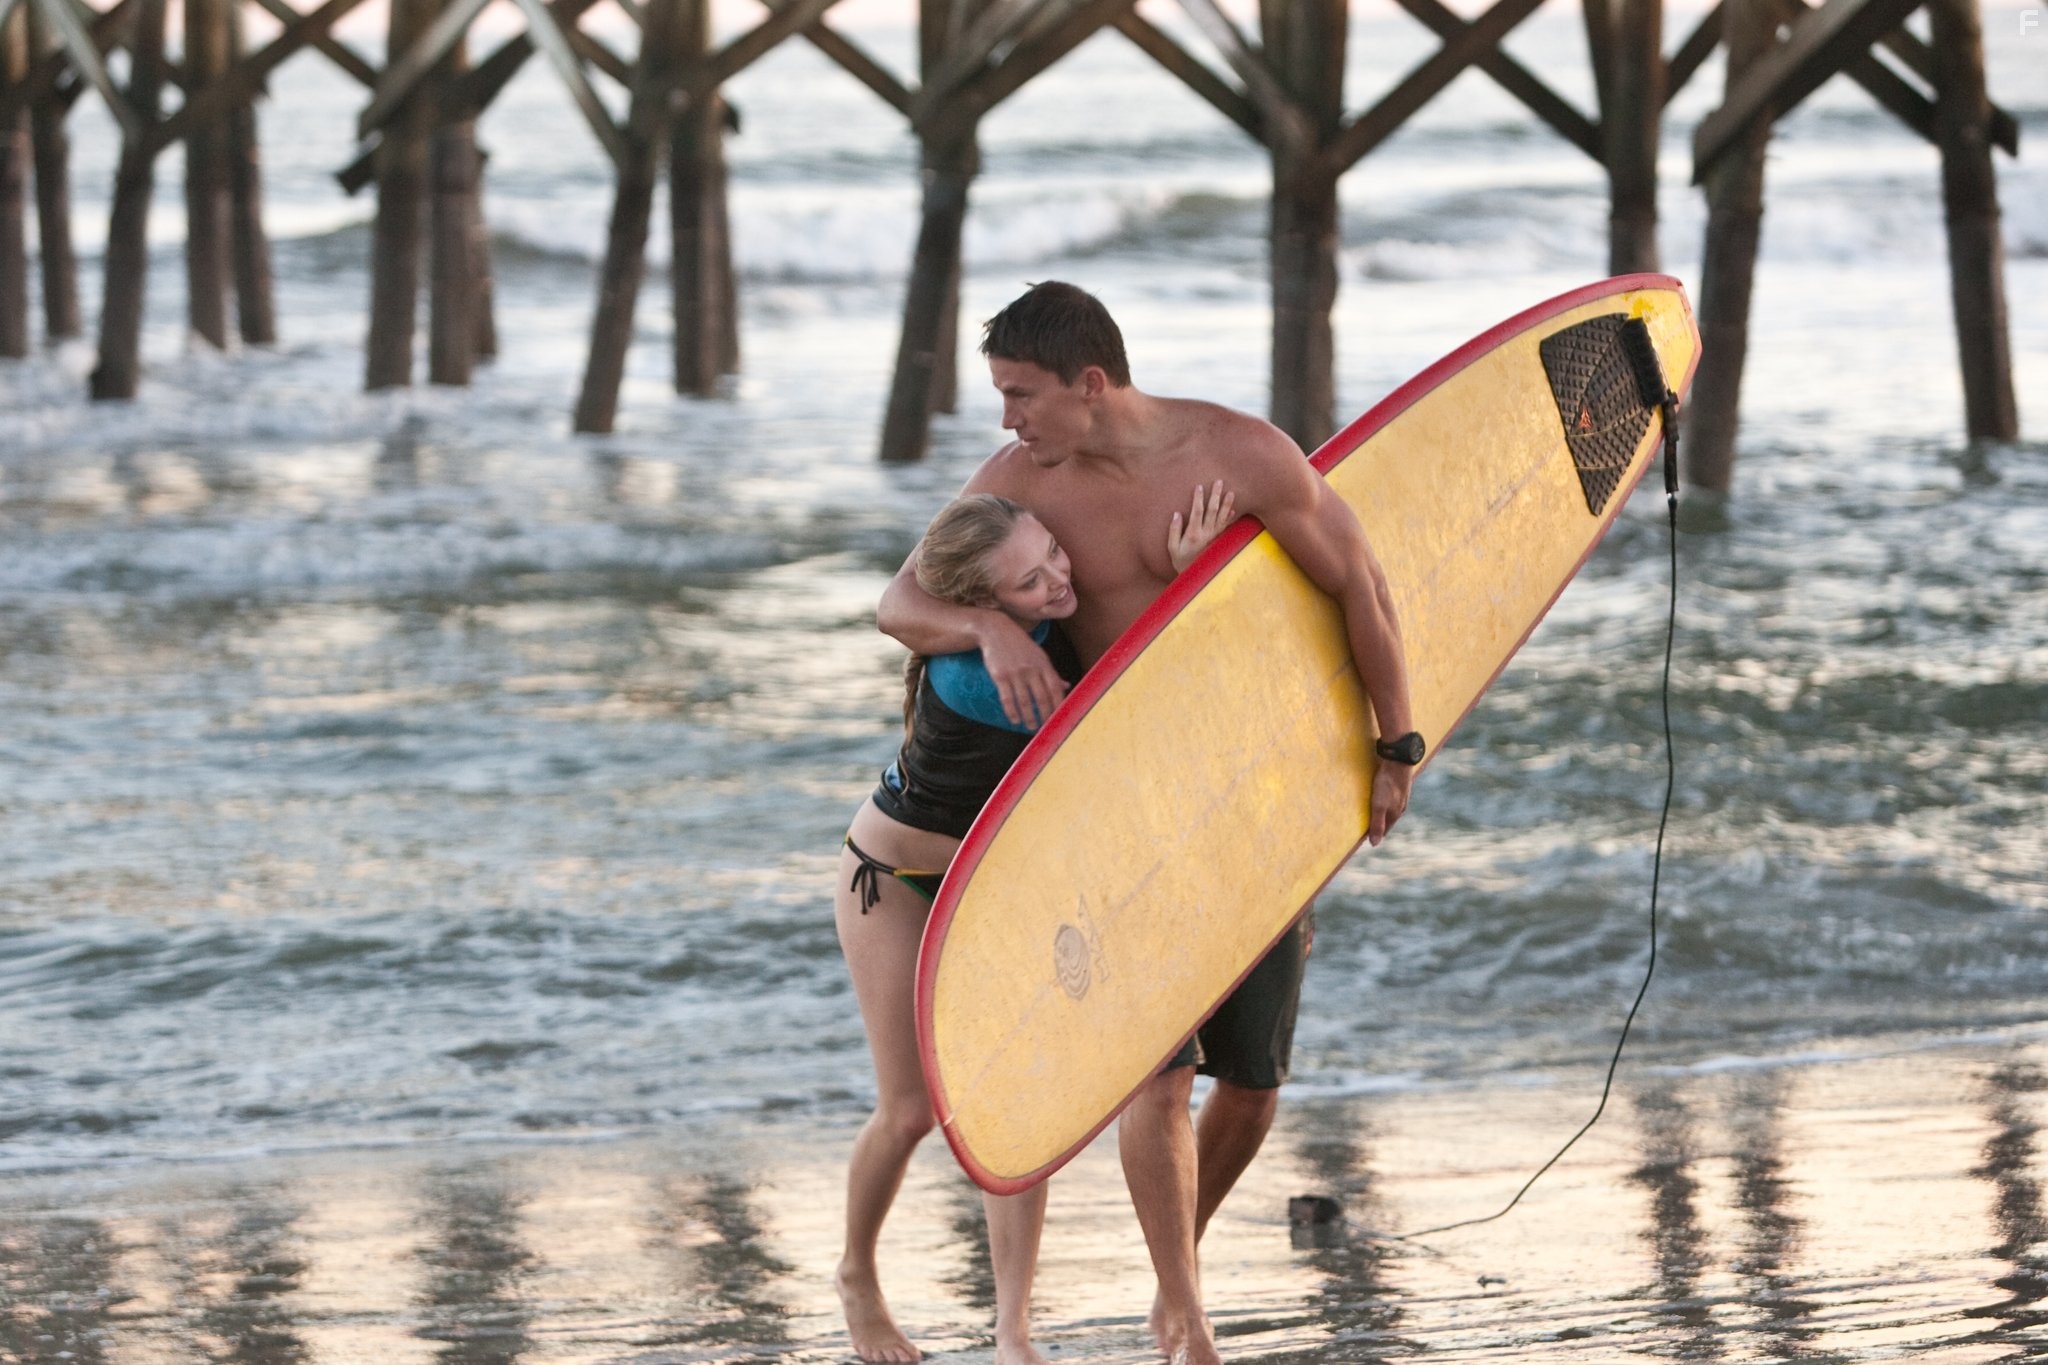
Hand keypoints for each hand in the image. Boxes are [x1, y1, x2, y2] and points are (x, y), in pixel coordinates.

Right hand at [978, 614, 1069, 729]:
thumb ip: (1051, 672)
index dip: (1059, 704)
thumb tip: (1066, 685)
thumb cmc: (1020, 645)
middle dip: (1045, 715)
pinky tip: (1014, 720)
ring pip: (1024, 700)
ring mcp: (1015, 673)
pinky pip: (1007, 698)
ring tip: (1031, 726)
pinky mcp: (1000, 676)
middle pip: (1041, 697)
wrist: (996, 630)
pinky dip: (1011, 711)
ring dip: (1029, 716)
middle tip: (1047, 728)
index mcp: (1043, 664)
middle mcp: (1031, 669)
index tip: (1062, 717)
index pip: (1055, 688)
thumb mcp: (1039, 655)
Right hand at [1167, 480, 1236, 572]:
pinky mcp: (1219, 540)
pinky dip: (1230, 518)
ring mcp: (1215, 537)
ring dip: (1227, 504)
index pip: (1197, 512)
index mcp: (1193, 534)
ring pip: (1222, 517)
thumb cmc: (1181, 561)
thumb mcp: (1172, 548)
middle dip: (1215, 495)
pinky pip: (1226, 527)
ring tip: (1231, 492)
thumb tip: (1176, 514)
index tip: (1199, 486)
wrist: (1195, 576)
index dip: (1198, 498)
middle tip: (1219, 481)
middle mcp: (1206, 534)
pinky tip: (1234, 509)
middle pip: (1212, 511)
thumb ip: (1174, 531)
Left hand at [1366, 759, 1412, 845]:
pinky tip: (1376, 798)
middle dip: (1376, 825)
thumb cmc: (1387, 784)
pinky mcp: (1395, 785)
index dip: (1374, 834)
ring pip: (1387, 808)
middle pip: (1386, 820)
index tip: (1362, 838)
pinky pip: (1387, 797)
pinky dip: (1380, 801)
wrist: (1397, 760)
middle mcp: (1399, 806)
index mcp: (1396, 813)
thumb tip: (1374, 844)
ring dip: (1378, 813)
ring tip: (1367, 814)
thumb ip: (1377, 823)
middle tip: (1363, 827)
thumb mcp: (1379, 805)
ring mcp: (1399, 795)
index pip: (1384, 830)